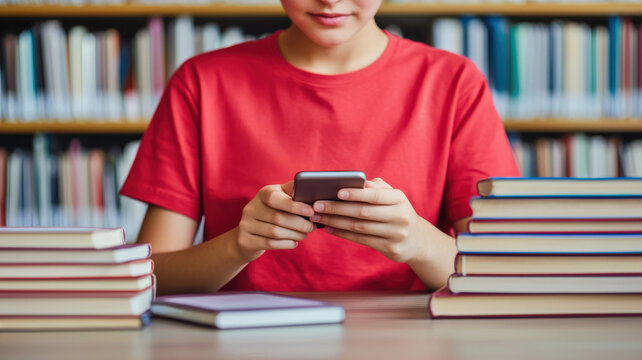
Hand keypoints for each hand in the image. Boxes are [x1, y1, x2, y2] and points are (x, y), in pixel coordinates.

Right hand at [236, 181, 315, 261]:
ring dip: (294, 234)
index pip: (274, 198)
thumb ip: (293, 193)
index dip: (293, 205)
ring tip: (304, 234)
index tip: (310, 211)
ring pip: (275, 232)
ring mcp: (245, 225)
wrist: (249, 235)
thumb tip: (309, 192)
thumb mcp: (281, 198)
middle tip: (311, 227)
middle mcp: (251, 208)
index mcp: (262, 194)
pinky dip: (286, 243)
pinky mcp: (245, 241)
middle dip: (299, 224)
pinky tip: (294, 242)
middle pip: (277, 217)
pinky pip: (270, 244)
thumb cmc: (273, 213)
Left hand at [310, 178, 428, 262]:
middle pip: (362, 212)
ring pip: (359, 227)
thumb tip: (358, 182)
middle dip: (337, 208)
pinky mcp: (390, 248)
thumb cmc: (397, 211)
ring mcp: (396, 234)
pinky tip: (329, 228)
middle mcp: (400, 216)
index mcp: (399, 199)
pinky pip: (361, 239)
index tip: (337, 192)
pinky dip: (342, 233)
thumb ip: (377, 187)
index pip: (375, 195)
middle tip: (317, 205)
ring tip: (318, 217)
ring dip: (335, 221)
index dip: (356, 194)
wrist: (417, 240)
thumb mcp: (394, 197)